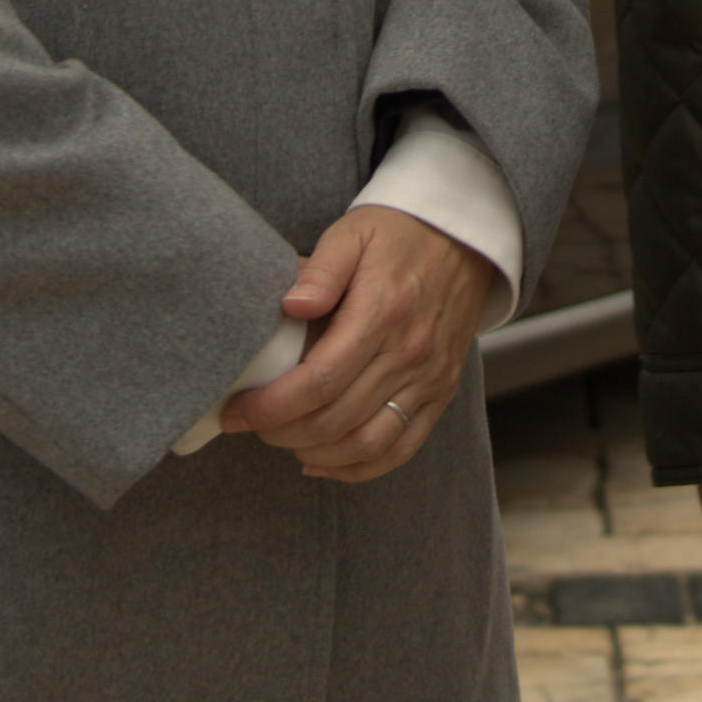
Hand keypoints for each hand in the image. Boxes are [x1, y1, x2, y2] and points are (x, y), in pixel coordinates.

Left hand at [222, 205, 494, 484]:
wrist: (464, 236)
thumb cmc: (400, 234)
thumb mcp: (353, 233)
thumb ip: (321, 270)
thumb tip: (291, 306)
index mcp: (382, 313)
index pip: (318, 381)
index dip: (271, 406)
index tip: (237, 411)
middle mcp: (409, 353)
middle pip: (336, 419)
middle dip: (281, 431)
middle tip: (250, 422)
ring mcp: (429, 378)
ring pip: (365, 444)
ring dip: (315, 452)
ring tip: (282, 438)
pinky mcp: (441, 392)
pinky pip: (401, 448)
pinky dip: (358, 467)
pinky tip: (323, 460)